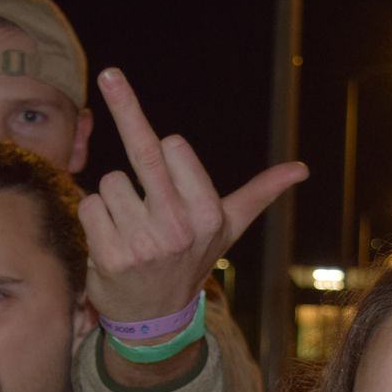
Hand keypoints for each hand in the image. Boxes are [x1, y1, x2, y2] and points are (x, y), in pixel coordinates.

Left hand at [78, 68, 306, 329]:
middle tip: (110, 73)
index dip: (167, 155)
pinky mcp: (109, 256)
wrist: (156, 318)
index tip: (168, 165)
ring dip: (115, 199)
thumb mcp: (229, 228)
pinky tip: (112, 240)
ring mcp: (143, 244)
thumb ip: (260, 193)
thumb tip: (301, 169)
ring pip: (111, 181)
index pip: (174, 146)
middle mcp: (178, 228)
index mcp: (208, 213)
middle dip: (124, 103)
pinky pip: (90, 205)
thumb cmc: (190, 259)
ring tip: (132, 229)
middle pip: (144, 151)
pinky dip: (95, 218)